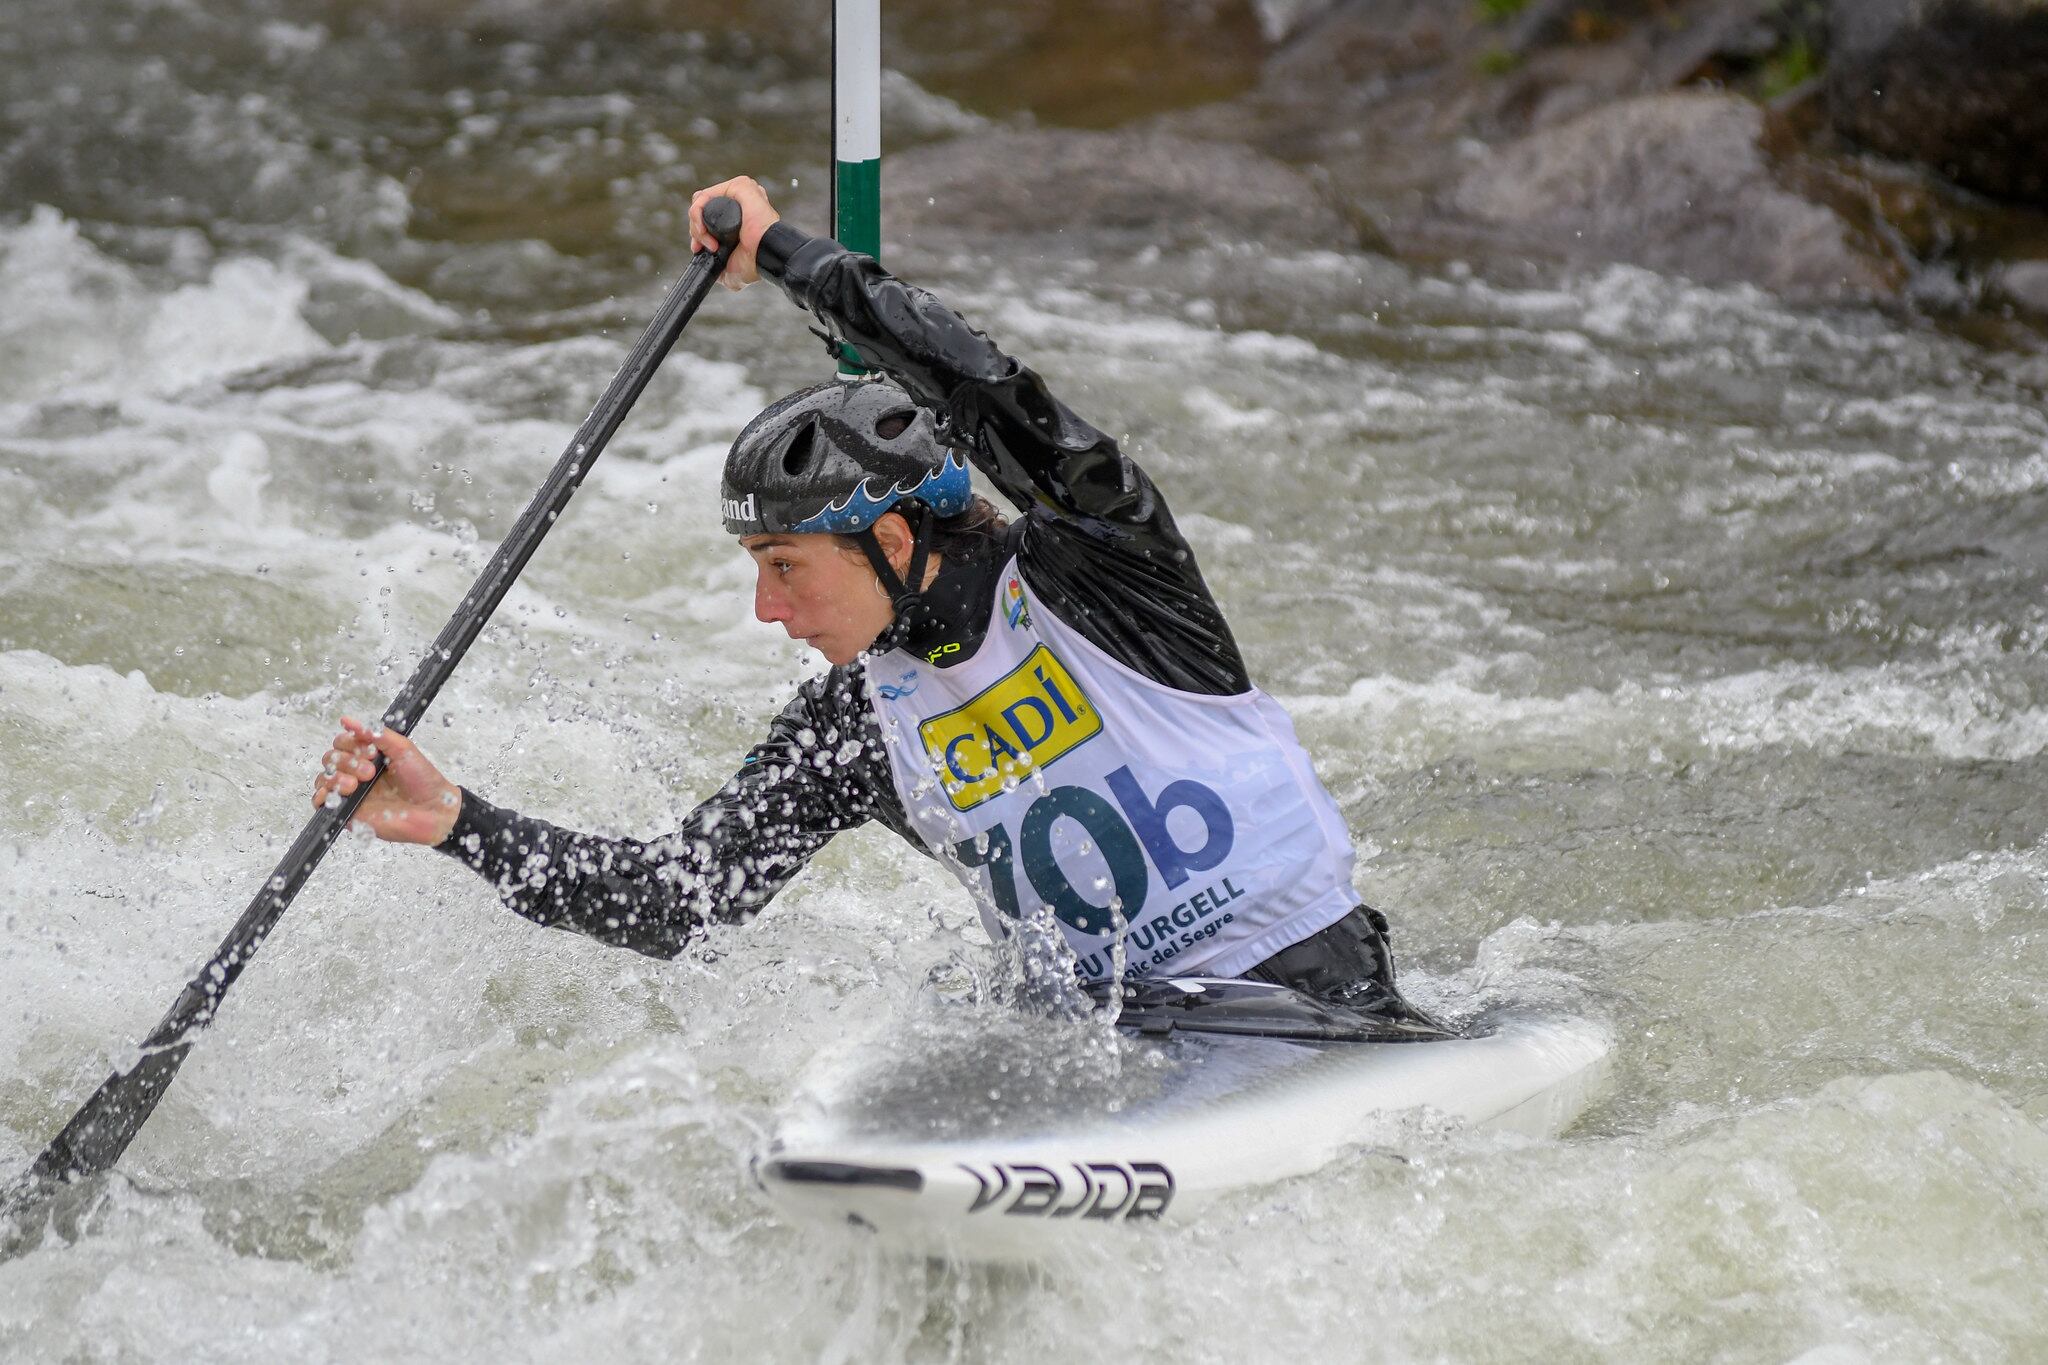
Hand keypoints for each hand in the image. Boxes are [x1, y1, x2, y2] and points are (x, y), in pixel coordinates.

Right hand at [311, 716, 461, 845]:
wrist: (433, 810)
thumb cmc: (422, 780)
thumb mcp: (402, 748)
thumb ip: (375, 733)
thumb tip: (347, 720)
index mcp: (367, 755)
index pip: (342, 742)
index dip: (351, 745)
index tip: (372, 752)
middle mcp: (356, 772)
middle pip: (330, 758)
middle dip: (346, 762)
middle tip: (370, 772)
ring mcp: (350, 792)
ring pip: (324, 778)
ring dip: (335, 778)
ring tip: (355, 785)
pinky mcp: (347, 812)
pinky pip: (321, 803)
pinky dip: (323, 796)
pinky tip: (340, 794)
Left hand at [690, 176, 780, 290]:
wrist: (764, 257)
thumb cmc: (755, 263)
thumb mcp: (730, 271)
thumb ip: (717, 266)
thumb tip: (707, 264)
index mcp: (736, 217)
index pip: (706, 215)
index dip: (698, 232)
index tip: (698, 249)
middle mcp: (738, 202)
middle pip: (701, 207)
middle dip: (695, 231)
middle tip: (703, 247)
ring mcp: (738, 194)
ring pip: (701, 201)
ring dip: (696, 226)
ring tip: (710, 244)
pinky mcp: (739, 186)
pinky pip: (705, 196)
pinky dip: (698, 214)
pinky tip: (705, 231)